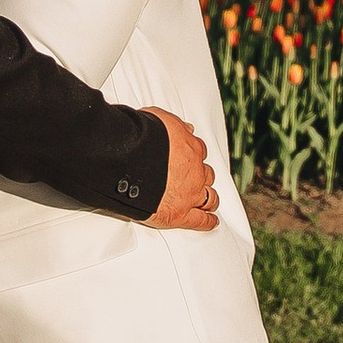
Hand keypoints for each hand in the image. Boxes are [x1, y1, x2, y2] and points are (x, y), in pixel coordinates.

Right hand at [146, 110, 221, 233]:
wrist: (131, 162)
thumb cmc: (141, 141)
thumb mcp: (159, 120)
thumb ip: (174, 125)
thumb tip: (184, 127)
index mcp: (189, 148)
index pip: (199, 152)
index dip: (195, 156)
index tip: (191, 159)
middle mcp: (194, 171)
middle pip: (205, 175)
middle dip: (202, 177)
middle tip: (197, 180)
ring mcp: (190, 193)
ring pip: (209, 197)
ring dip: (209, 199)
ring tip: (209, 202)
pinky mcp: (180, 214)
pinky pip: (200, 220)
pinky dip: (207, 222)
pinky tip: (211, 222)